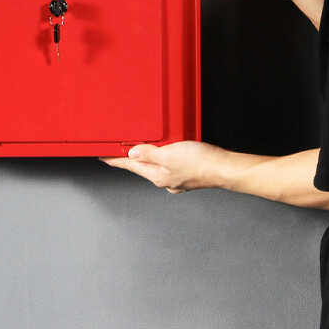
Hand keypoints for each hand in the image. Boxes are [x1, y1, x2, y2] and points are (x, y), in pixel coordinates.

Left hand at [98, 140, 227, 193]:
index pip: (131, 167)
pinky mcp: (188, 174)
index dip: (115, 160)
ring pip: (157, 166)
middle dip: (130, 159)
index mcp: (158, 176)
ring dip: (147, 157)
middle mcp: (166, 181)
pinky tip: (167, 151)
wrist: (224, 169)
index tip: (103, 157)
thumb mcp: (169, 153)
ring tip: (139, 148)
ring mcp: (177, 179)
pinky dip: (163, 157)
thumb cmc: (201, 162)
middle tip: (118, 151)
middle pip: (142, 168)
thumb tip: (131, 154)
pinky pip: (170, 165)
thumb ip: (149, 153)